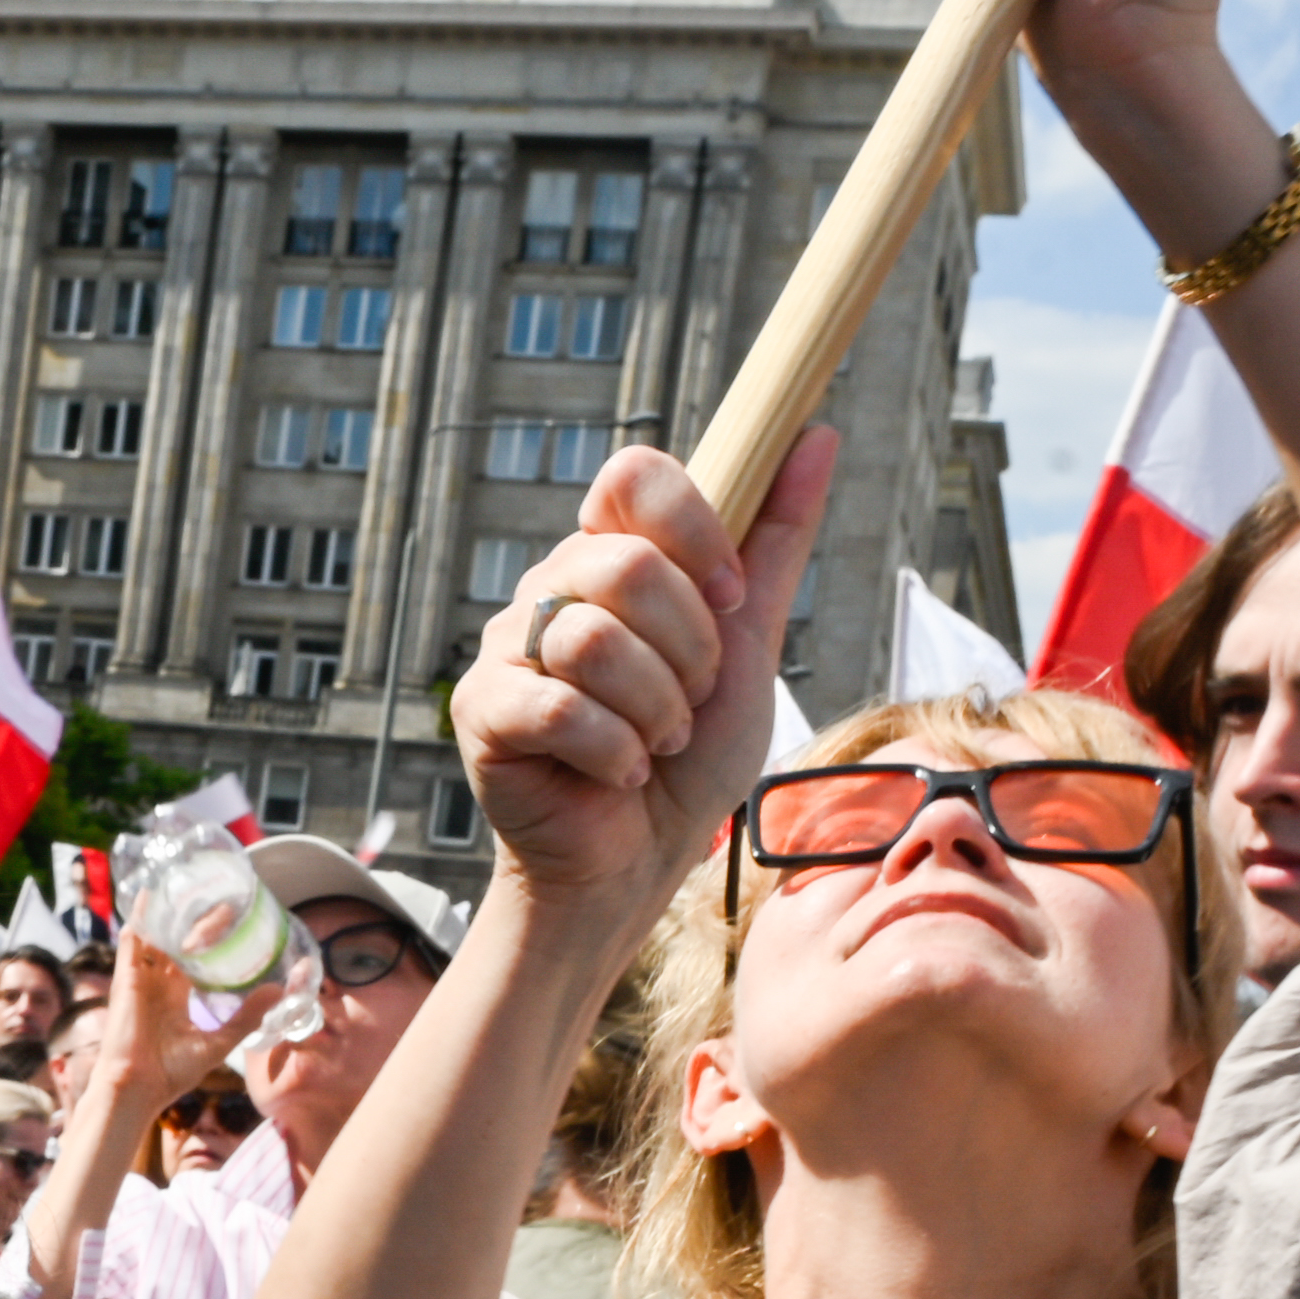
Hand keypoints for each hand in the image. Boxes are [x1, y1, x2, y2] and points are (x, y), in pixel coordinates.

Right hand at [454, 432, 837, 934]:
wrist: (639, 862)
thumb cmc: (688, 757)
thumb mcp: (750, 643)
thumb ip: (774, 543)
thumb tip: (818, 436)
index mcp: (609, 556)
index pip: (633, 476)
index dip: (693, 530)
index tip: (727, 598)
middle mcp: (550, 588)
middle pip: (626, 564)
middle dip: (688, 649)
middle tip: (690, 702)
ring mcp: (507, 648)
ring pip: (594, 639)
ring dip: (655, 710)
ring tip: (656, 746)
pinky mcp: (481, 711)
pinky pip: (557, 708)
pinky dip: (613, 753)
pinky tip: (619, 776)